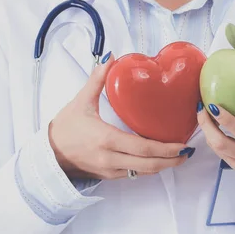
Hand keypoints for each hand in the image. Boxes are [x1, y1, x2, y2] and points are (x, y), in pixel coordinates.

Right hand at [48, 52, 194, 179]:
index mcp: (105, 139)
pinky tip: (158, 159)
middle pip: (147, 165)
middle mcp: (109, 158)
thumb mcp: (80, 101)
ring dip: (162, 166)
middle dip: (171, 160)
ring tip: (179, 155)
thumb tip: (110, 58)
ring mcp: (109, 170)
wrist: (47, 155)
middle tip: (187, 151)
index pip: (141, 148)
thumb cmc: (64, 128)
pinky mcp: (108, 175)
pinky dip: (148, 168)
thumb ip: (97, 79)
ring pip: (142, 173)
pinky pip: (133, 175)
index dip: (165, 149)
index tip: (181, 144)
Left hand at [197, 77, 234, 208]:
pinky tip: (212, 129)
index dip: (226, 119)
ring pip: (218, 151)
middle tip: (201, 108)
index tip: (214, 105)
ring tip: (202, 115)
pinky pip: (223, 156)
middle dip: (207, 125)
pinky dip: (215, 142)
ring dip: (207, 133)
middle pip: (222, 143)